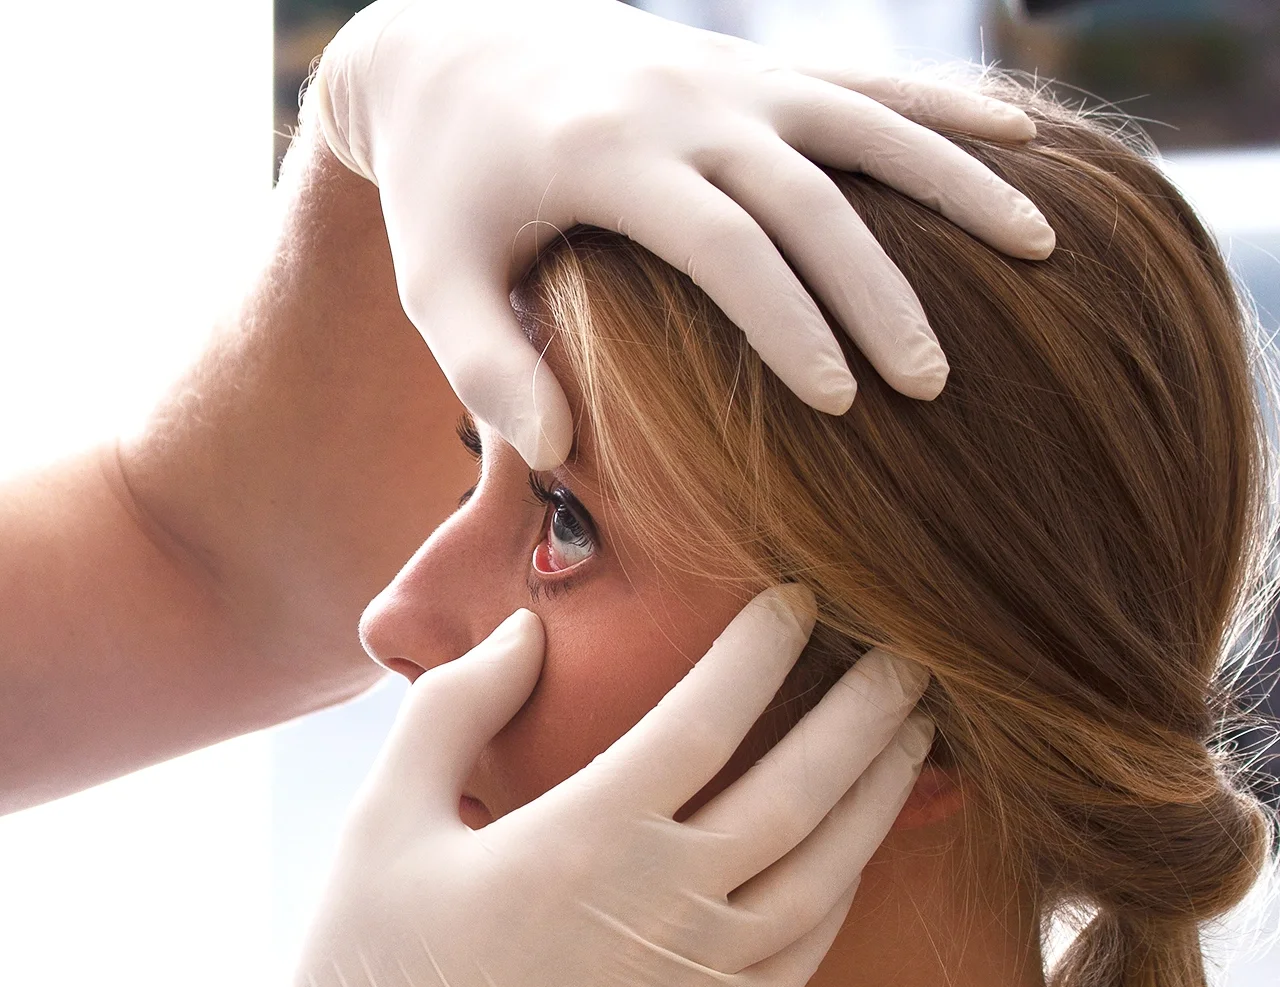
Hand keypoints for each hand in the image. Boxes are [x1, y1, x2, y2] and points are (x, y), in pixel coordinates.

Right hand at [236, 588, 934, 986]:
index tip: (798, 599)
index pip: (709, 717)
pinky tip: (853, 851)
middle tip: (906, 653)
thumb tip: (530, 631)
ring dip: (878, 797)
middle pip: (801, 789)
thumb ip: (457, 705)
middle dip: (864, 712)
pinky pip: (806, 953)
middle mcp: (663, 906)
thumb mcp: (382, 815)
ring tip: (910, 737)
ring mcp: (696, 979)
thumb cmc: (370, 963)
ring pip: (827, 875)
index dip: (763, 649)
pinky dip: (844, 891)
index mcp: (584, 838)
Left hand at [304, 0, 1056, 467]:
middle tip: (932, 384)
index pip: (724, 246)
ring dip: (956, 183)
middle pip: (810, 197)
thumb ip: (484, 369)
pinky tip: (1025, 140)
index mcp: (608, 160)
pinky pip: (864, 82)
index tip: (838, 403)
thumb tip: (557, 452)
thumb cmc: (444, 191)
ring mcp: (729, 77)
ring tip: (1042, 249)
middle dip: (877, 292)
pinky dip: (945, 106)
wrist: (450, 46)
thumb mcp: (433, 283)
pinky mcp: (753, 67)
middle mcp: (684, 107)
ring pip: (866, 123)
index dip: (787, 322)